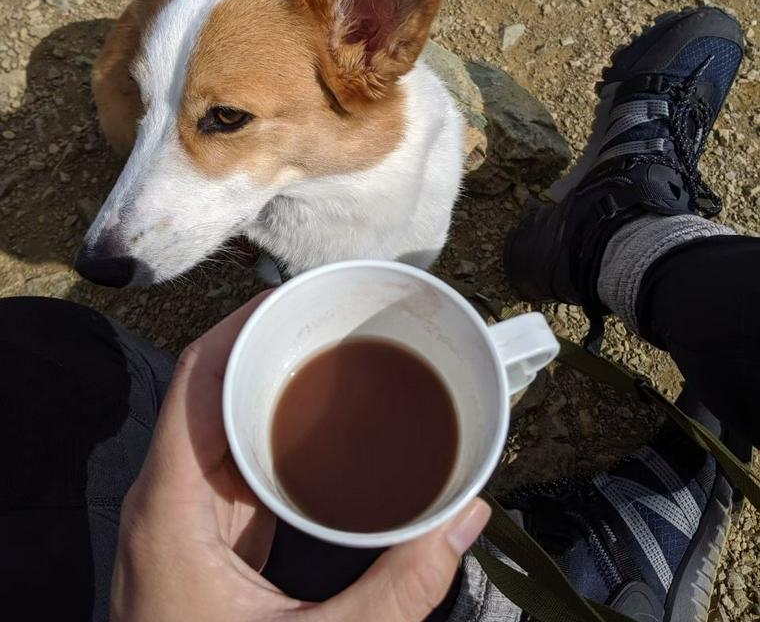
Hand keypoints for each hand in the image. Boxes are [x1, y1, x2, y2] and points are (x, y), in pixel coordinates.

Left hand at [111, 293, 490, 621]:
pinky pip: (233, 458)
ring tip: (330, 353)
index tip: (296, 294)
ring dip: (269, 382)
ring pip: (220, 420)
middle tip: (332, 318)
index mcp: (172, 504)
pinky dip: (271, 428)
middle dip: (267, 344)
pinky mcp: (205, 533)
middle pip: (208, 388)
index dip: (240, 324)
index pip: (196, 378)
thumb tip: (469, 517)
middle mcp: (168, 495)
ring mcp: (183, 515)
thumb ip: (401, 588)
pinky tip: (316, 424)